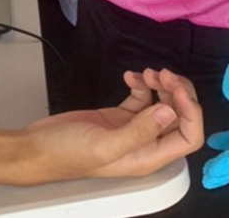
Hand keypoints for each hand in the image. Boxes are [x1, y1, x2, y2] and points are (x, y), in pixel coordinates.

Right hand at [21, 69, 202, 181]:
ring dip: (161, 85)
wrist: (37, 148)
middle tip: (162, 74)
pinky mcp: (120, 116)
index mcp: (148, 156)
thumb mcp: (105, 144)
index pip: (188, 136)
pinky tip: (129, 76)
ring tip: (147, 72)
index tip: (175, 89)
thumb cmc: (67, 154)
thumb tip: (170, 112)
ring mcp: (133, 128)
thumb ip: (139, 131)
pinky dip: (141, 84)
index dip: (190, 112)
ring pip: (163, 104)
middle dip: (177, 92)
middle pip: (180, 117)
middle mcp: (145, 144)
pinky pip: (141, 97)